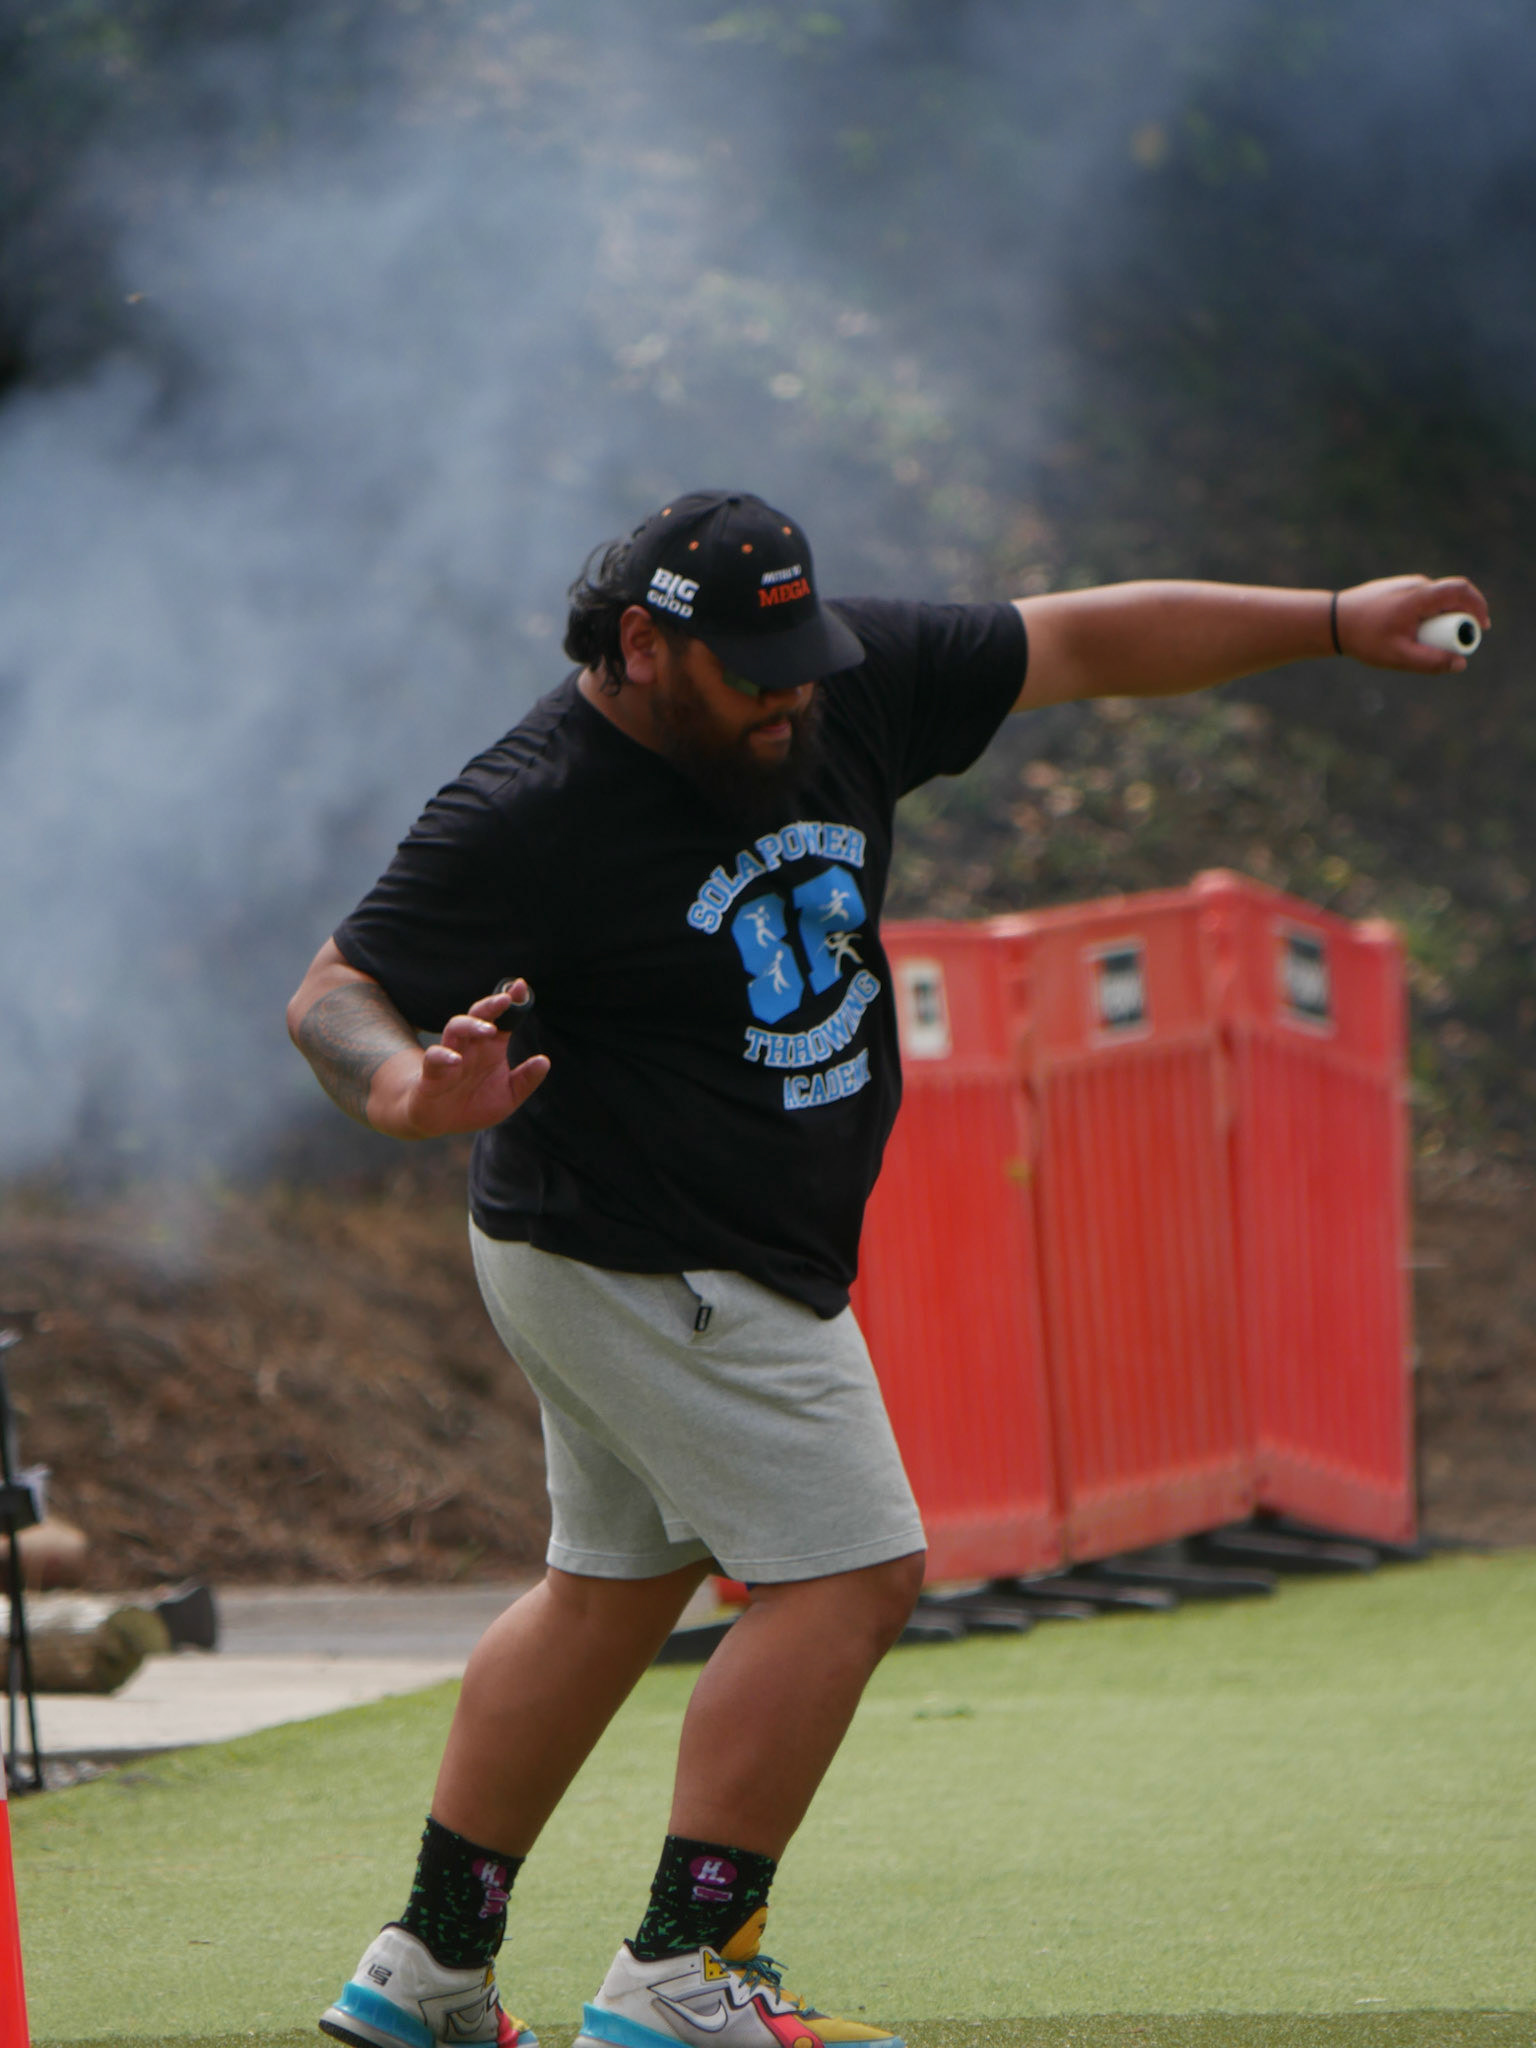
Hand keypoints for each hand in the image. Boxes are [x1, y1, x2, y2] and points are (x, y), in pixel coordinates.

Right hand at [381, 979, 549, 1138]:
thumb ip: (525, 1080)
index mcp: (490, 1048)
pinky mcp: (431, 1074)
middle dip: (490, 1006)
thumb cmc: (474, 1104)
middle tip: (505, 1000)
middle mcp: (470, 1047)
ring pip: (455, 1028)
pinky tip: (455, 1060)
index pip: (502, 1019)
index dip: (511, 1003)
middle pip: (478, 1016)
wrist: (439, 1122)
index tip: (521, 987)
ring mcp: (449, 1056)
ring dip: (470, 1025)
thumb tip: (544, 1061)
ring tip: (488, 1029)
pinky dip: (442, 1056)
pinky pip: (433, 1058)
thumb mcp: (508, 1097)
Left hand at [1335, 574, 1490, 673]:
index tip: (1482, 627)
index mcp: (1420, 596)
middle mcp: (1416, 584)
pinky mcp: (1397, 589)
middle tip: (1450, 644)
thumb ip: (1431, 661)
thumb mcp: (1398, 656)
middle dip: (1458, 620)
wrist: (1331, 621)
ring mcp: (1406, 584)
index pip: (1461, 591)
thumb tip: (1460, 664)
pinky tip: (1409, 634)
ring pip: (1436, 600)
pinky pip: (1422, 601)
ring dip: (1440, 619)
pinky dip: (1426, 616)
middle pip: (1451, 597)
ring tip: (1420, 642)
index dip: (1478, 606)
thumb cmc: (1364, 638)